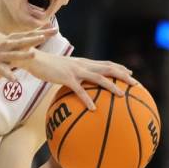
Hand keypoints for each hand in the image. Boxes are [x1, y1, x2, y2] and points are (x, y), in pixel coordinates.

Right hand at [0, 28, 55, 81]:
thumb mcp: (12, 47)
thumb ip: (24, 43)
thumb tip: (41, 35)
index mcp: (11, 41)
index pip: (28, 35)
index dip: (41, 31)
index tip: (54, 29)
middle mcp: (6, 46)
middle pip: (21, 41)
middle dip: (32, 39)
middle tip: (44, 36)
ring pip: (12, 55)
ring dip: (22, 55)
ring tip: (33, 55)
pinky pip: (2, 71)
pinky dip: (8, 75)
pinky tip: (15, 79)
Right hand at [21, 52, 136, 110]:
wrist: (32, 58)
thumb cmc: (45, 65)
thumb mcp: (62, 68)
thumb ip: (71, 74)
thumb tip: (77, 84)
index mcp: (82, 62)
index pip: (105, 63)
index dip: (119, 68)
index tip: (130, 73)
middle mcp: (82, 64)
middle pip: (108, 68)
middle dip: (124, 76)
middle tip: (136, 84)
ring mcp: (75, 70)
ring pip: (99, 77)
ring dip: (112, 86)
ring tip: (122, 95)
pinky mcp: (66, 77)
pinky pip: (80, 90)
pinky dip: (87, 99)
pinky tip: (93, 109)